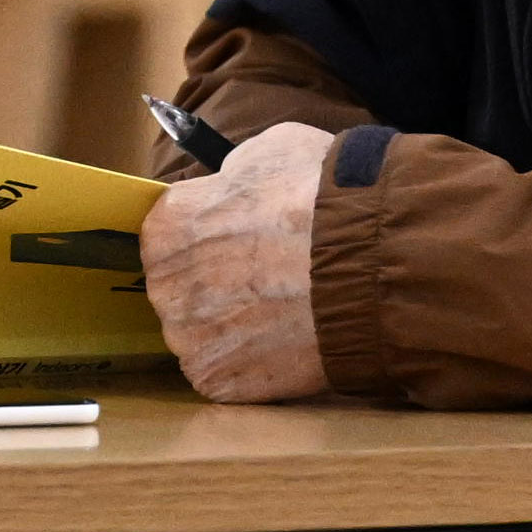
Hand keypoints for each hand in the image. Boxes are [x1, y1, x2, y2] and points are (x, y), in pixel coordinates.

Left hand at [140, 120, 333, 402]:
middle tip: (268, 283)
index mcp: (167, 225)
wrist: (367, 264)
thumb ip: (234, 177)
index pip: (170, 236)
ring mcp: (188, 336)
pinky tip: (285, 348)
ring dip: (233, 329)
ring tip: (284, 316)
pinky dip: (251, 366)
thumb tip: (231, 187)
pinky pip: (224, 374)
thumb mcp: (270, 152)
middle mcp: (164, 283)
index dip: (211, 239)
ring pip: (200, 334)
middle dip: (217, 286)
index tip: (240, 245)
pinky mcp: (216, 379)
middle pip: (180, 288)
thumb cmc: (322, 199)